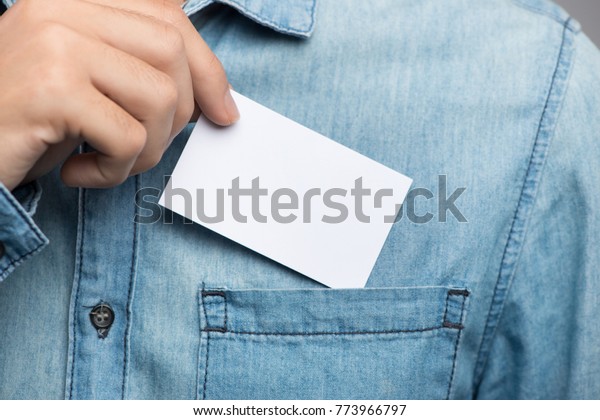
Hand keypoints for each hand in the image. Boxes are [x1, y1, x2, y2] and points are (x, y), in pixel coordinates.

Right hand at [0, 0, 238, 189]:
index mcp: (77, 1)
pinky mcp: (50, 89)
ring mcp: (55, 43)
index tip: (224, 111)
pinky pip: (127, 137)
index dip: (208, 69)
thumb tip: (218, 97)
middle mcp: (63, 8)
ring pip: (160, 97)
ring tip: (108, 161)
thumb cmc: (28, 123)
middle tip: (144, 145)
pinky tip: (79, 173)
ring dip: (147, 148)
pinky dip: (115, 171)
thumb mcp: (88, 83)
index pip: (168, 18)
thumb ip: (138, 67)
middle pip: (173, 52)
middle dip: (180, 114)